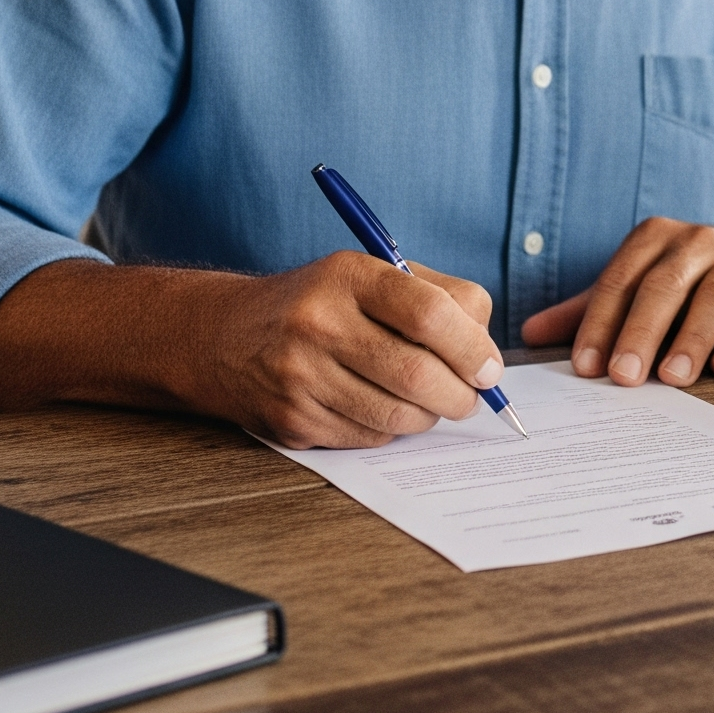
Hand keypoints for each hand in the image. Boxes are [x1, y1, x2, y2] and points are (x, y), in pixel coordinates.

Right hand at [189, 252, 500, 449]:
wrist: (224, 337)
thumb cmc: (323, 302)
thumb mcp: (375, 274)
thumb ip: (441, 300)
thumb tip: (488, 355)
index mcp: (349, 276)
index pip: (429, 313)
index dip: (471, 347)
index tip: (489, 367)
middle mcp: (318, 324)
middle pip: (417, 373)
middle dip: (461, 394)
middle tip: (473, 396)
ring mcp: (299, 377)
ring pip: (398, 415)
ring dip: (431, 416)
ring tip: (434, 402)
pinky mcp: (291, 421)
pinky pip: (369, 437)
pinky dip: (394, 429)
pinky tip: (386, 408)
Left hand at [518, 219, 713, 386]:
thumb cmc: (691, 278)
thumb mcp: (641, 282)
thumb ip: (591, 307)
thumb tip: (529, 332)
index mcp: (655, 238)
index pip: (620, 281)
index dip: (600, 324)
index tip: (586, 367)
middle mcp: (698, 242)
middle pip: (664, 287)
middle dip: (641, 333)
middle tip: (624, 377)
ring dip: (693, 339)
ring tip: (674, 377)